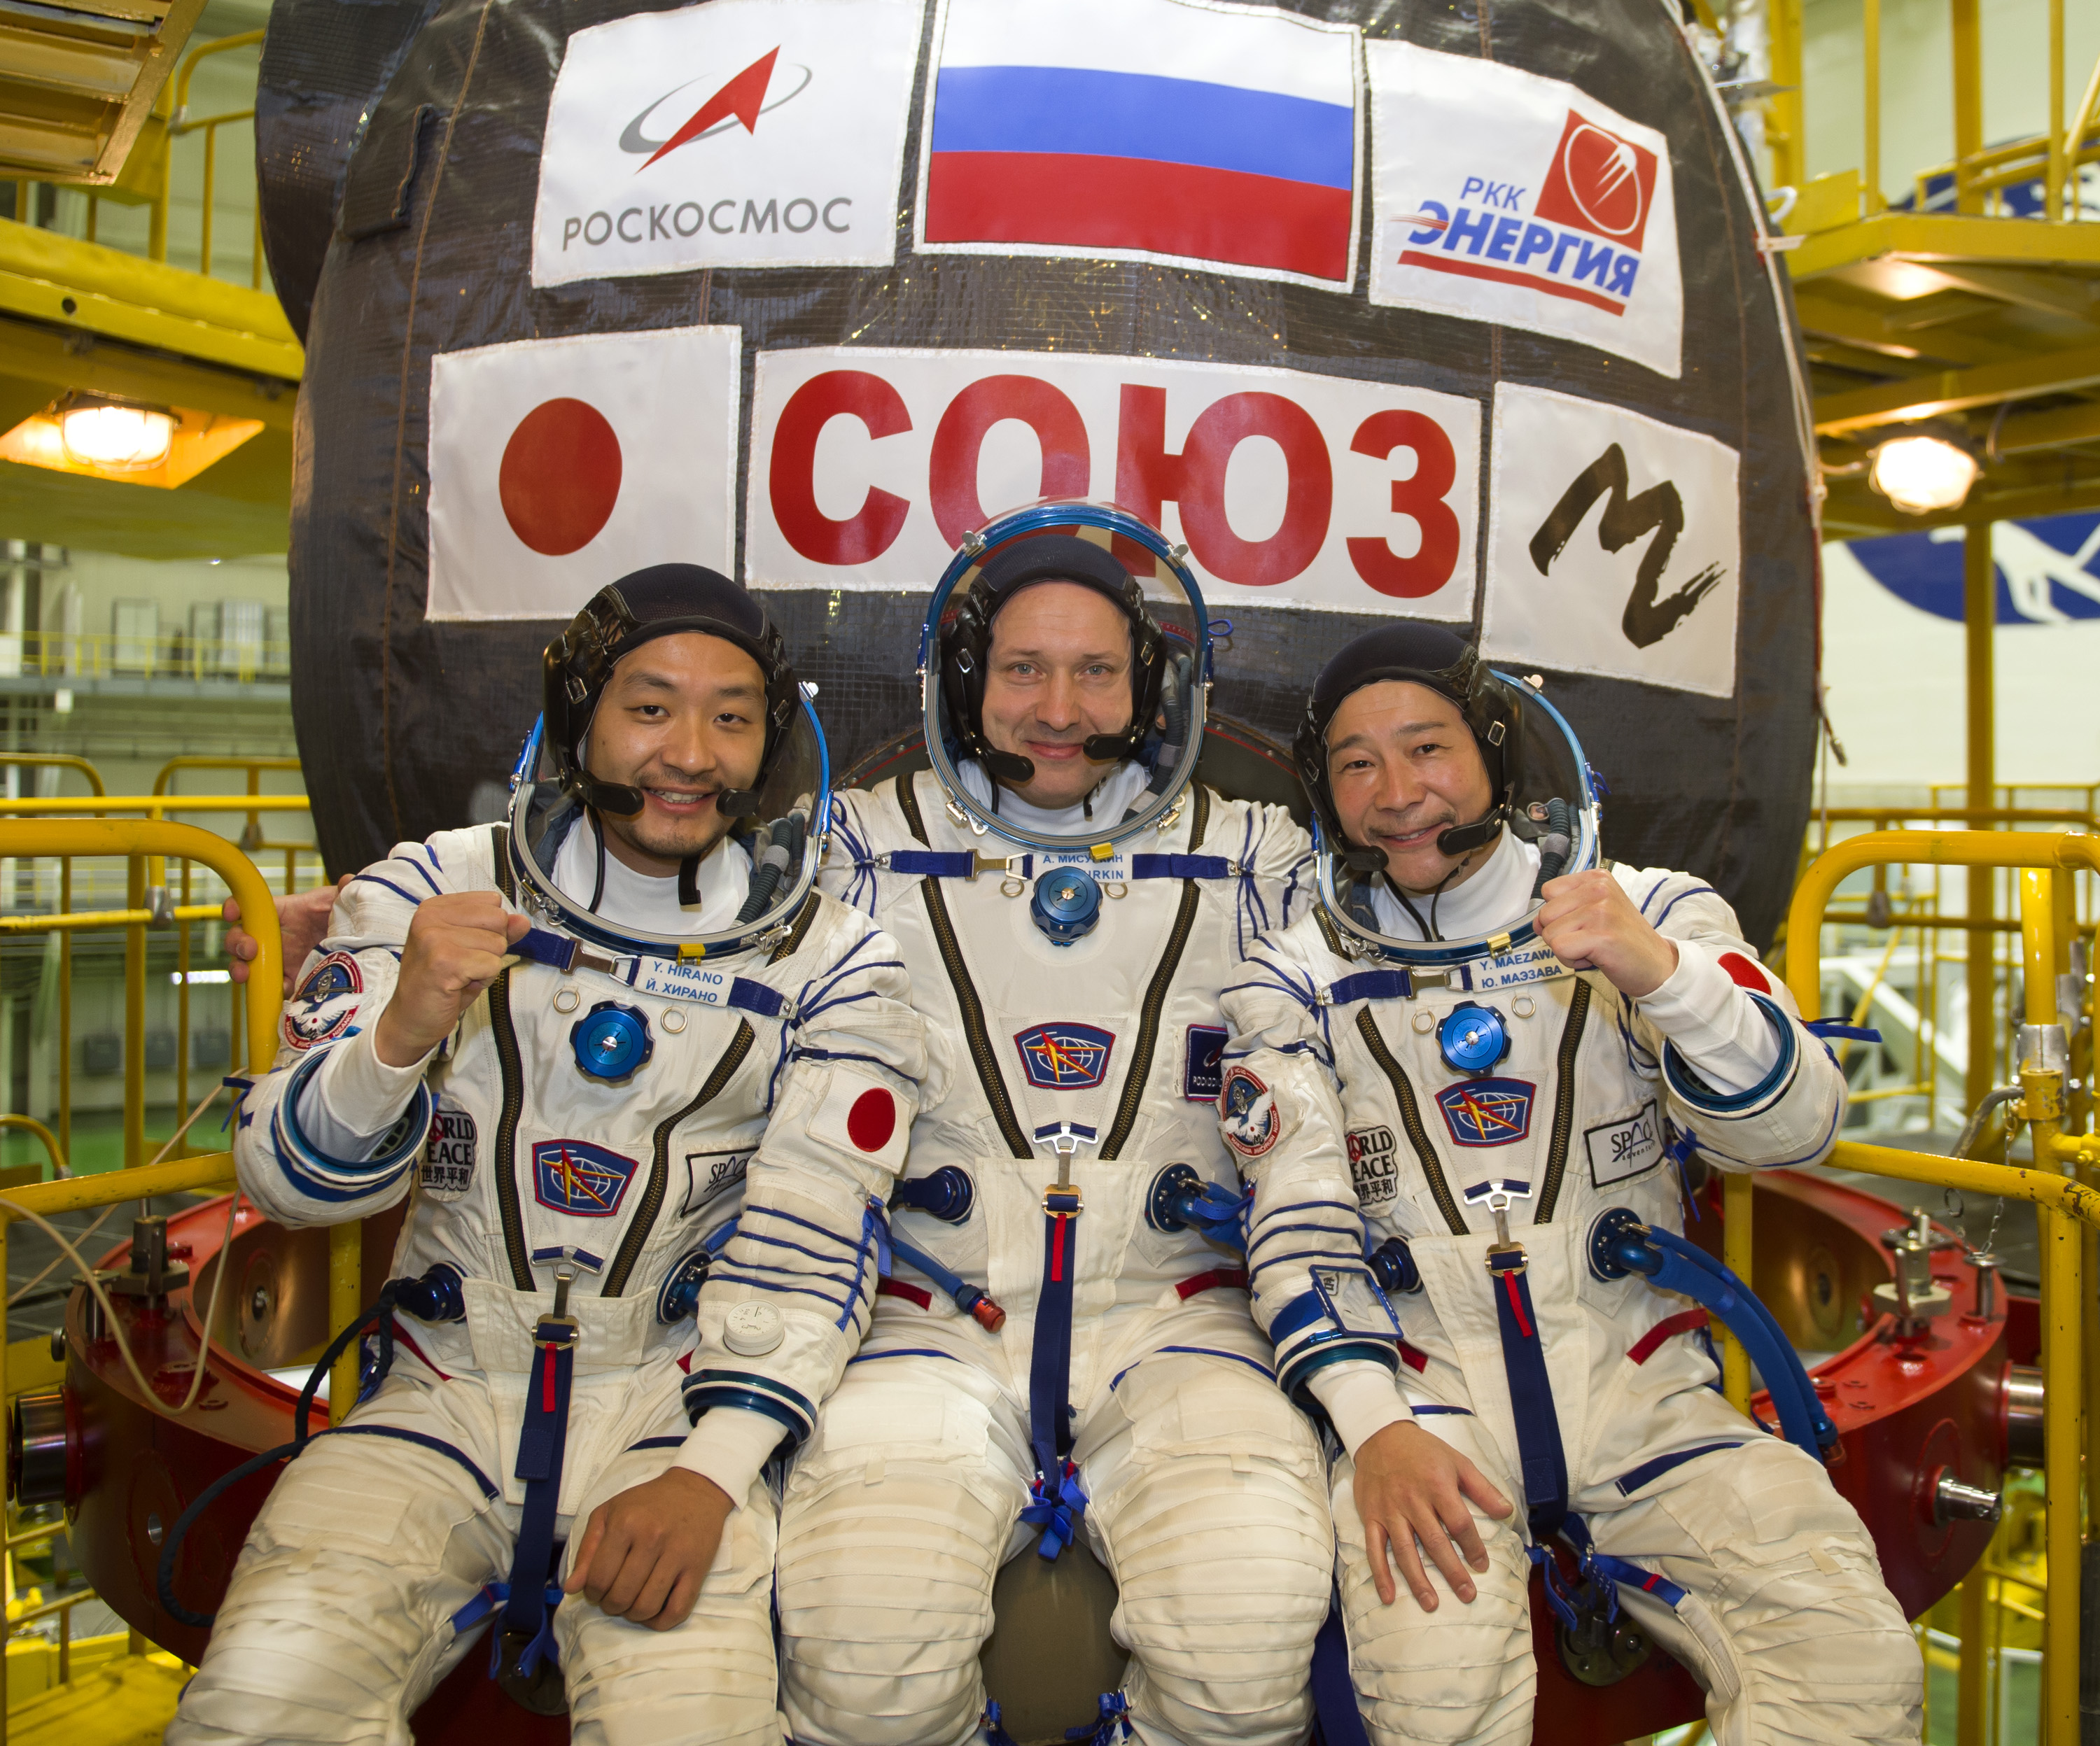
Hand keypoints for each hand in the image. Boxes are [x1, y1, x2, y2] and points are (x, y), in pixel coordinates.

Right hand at [223, 878, 347, 997]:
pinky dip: (272, 989)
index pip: (250, 906)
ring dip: (241, 969)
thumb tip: (347, 881)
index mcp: (281, 912)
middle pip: (240, 937)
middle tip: (249, 950)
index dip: (236, 907)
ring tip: (246, 974)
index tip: (233, 913)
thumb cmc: (340, 916)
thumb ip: (343, 892)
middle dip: (237, 943)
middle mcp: (273, 936)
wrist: (355, 943)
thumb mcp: (341, 901)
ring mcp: (277, 958)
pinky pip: (272, 987)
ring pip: (247, 964)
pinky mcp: (288, 978)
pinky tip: (282, 988)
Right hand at [372, 891, 529, 1066]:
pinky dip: (484, 979)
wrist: (411, 1018)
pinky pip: (492, 964)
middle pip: (498, 919)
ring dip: (486, 966)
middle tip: (464, 965)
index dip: (489, 929)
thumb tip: (522, 921)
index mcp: (435, 908)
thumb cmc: (439, 984)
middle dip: (491, 947)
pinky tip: (459, 985)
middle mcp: (430, 917)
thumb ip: (497, 931)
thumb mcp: (470, 949)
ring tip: (460, 976)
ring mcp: (435, 938)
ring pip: (498, 944)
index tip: (465, 948)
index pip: (491, 902)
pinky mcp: (444, 962)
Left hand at [563, 1467, 733, 1629]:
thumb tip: (571, 1588)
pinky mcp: (698, 1568)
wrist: (695, 1489)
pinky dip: (659, 1622)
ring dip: (632, 1615)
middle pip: (621, 1596)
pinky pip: (677, 1610)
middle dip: (610, 1605)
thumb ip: (587, 1549)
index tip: (596, 1589)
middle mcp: (651, 1538)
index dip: (591, 1592)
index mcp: (625, 1523)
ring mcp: (677, 1555)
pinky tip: (652, 1613)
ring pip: (646, 1607)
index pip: (598, 1579)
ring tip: (630, 1603)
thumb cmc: (647, 1502)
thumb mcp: (609, 1513)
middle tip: (613, 1596)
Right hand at [1354, 1420, 1512, 1610]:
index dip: (1473, 1547)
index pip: (1459, 1524)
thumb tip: (1507, 1512)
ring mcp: (1390, 1511)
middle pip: (1435, 1542)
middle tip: (1467, 1595)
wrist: (1381, 1435)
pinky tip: (1389, 1595)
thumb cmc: (1424, 1450)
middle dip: (1452, 1572)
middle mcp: (1413, 1501)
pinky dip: (1380, 1573)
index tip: (1482, 1566)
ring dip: (1418, 1580)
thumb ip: (1482, 1489)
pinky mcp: (1371, 1516)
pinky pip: (1375, 1548)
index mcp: (1437, 1486)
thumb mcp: (1458, 1462)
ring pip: (1405, 1551)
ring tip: (1431, 1604)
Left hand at [1535, 869, 1678, 998]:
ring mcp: (1600, 911)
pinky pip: (1560, 949)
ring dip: (1567, 949)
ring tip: (1594, 948)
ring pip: (1550, 934)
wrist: (1657, 965)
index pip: (1548, 891)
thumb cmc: (1623, 940)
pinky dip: (1572, 960)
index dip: (1558, 915)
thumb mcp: (1597, 912)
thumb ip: (1565, 910)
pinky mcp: (1601, 935)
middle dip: (1561, 934)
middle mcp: (1599, 889)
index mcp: (1597, 879)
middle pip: (1545, 915)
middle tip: (1590, 939)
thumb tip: (1536, 922)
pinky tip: (1594, 958)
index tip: (1583, 925)